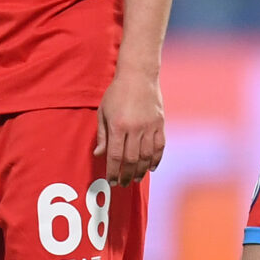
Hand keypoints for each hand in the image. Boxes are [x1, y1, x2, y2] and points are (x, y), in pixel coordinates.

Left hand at [95, 67, 165, 185]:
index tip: (111, 181)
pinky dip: (156, 159)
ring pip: (147, 156)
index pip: (115, 156)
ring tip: (136, 178)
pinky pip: (160, 146)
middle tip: (123, 183)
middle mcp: (135, 128)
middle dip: (126, 175)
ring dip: (141, 171)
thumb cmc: (117, 93)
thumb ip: (102, 135)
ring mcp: (149, 126)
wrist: (139, 75)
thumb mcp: (103, 112)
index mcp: (118, 125)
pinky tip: (151, 168)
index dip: (113, 171)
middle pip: (131, 159)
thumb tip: (99, 155)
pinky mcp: (160, 124)